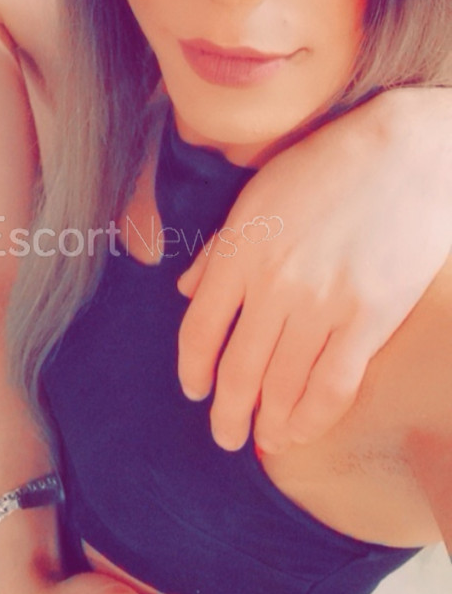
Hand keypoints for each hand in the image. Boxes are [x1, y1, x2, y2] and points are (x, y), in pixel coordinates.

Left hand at [177, 88, 451, 452]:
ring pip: (282, 387)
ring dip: (268, 423)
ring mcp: (322, 306)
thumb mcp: (258, 196)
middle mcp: (274, 285)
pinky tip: (301, 430)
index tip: (193, 391)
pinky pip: (332, 387)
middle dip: (226, 413)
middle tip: (225, 436)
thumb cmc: (329, 167)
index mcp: (240, 252)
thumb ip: (220, 250)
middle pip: (237, 370)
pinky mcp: (369, 320)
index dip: (192, 370)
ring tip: (264, 439)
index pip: (199, 330)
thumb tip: (186, 290)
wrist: (407, 154)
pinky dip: (312, 419)